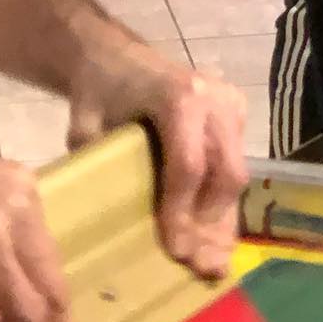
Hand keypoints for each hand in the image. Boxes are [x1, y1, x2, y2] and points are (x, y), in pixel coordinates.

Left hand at [67, 35, 246, 279]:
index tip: (175, 250)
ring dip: (223, 219)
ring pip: (236, 172)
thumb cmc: (99, 92)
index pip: (188, 165)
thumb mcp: (85, 125)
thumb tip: (100, 220)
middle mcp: (214, 99)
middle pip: (225, 172)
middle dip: (212, 223)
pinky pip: (234, 164)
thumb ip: (95, 164)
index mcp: (179, 97)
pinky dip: (223, 202)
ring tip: (213, 262)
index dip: (182, 211)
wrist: (117, 57)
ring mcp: (231, 104)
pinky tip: (217, 236)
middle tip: (198, 265)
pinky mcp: (237, 113)